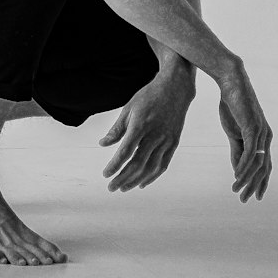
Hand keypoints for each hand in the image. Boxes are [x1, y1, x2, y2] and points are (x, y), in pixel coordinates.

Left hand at [98, 75, 192, 192]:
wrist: (175, 89)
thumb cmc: (149, 97)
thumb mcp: (129, 109)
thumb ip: (117, 129)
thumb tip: (102, 144)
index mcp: (140, 125)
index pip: (125, 152)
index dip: (115, 165)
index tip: (105, 174)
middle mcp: (154, 136)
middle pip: (137, 164)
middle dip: (123, 178)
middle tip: (111, 187)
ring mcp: (166, 141)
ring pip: (150, 168)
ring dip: (136, 180)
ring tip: (124, 188)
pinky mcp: (173, 143)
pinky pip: (162, 165)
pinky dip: (152, 176)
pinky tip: (142, 183)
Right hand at [217, 62, 272, 201]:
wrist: (230, 82)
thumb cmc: (232, 105)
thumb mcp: (233, 131)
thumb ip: (237, 149)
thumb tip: (238, 169)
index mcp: (264, 138)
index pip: (266, 165)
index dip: (261, 182)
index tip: (255, 197)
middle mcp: (267, 137)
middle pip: (264, 168)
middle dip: (254, 186)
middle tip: (244, 200)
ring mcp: (262, 132)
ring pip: (257, 163)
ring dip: (246, 180)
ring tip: (236, 190)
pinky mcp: (253, 128)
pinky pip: (251, 153)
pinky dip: (244, 167)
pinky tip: (237, 176)